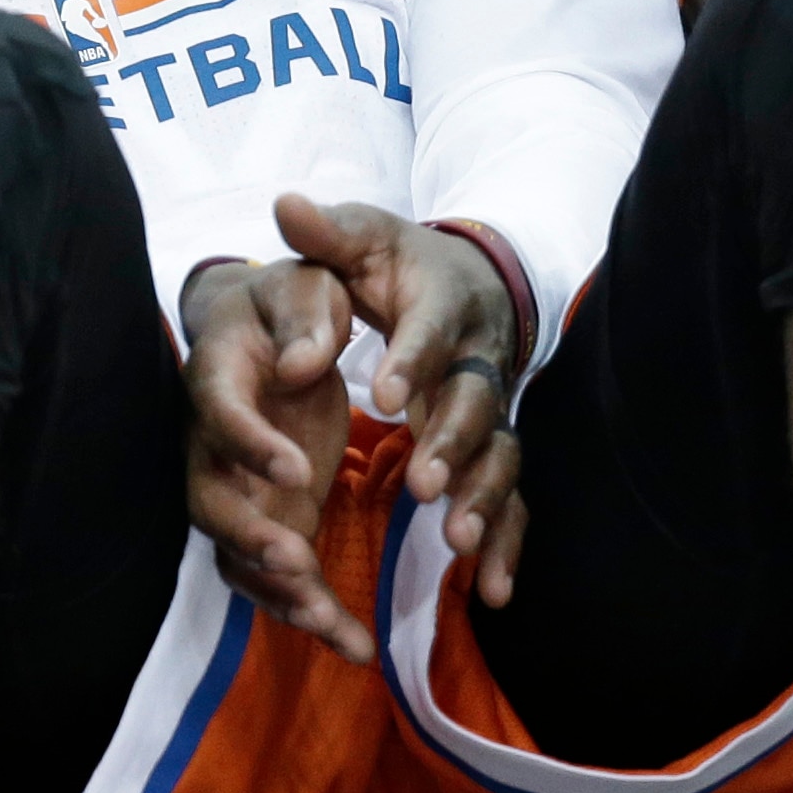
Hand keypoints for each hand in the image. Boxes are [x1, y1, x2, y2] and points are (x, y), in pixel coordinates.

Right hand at [182, 253, 363, 658]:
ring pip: (237, 556)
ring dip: (279, 594)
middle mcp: (211, 445)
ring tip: (332, 625)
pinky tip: (359, 647)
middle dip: (249, 537)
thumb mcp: (304, 287)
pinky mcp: (269, 519)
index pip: (219, 415)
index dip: (249, 446)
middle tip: (296, 560)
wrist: (266, 328)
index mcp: (216, 379)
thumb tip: (306, 361)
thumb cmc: (286, 303)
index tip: (298, 469)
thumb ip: (307, 318)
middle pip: (208, 503)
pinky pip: (277, 577)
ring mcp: (236, 491)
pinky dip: (312, 614)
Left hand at [272, 194, 524, 614]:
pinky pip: (509, 498)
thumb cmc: (402, 264)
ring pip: (500, 457)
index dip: (411, 363)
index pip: (429, 334)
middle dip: (452, 444)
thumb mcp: (365, 237)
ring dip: (483, 500)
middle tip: (422, 483)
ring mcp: (492, 409)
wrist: (469, 282)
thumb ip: (327, 232)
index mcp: (441, 308)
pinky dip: (505, 543)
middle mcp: (477, 362)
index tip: (384, 395)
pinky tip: (491, 589)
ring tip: (456, 541)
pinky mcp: (493, 448)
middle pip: (476, 404)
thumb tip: (284, 203)